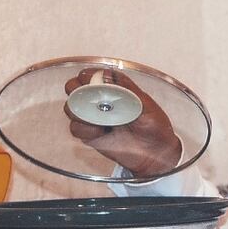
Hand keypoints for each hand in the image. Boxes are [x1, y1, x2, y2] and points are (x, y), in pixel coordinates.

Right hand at [64, 68, 181, 177]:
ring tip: (100, 118)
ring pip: (71, 107)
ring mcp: (94, 118)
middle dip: (76, 90)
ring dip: (80, 111)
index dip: (88, 75)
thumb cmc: (154, 126)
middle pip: (74, 88)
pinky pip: (76, 128)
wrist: (156, 154)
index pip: (91, 74)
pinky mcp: (90, 135)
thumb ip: (126, 89)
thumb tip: (107, 74)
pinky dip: (85, 129)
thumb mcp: (145, 104)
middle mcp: (101, 101)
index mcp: (115, 88)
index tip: (94, 82)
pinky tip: (101, 131)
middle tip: (90, 99)